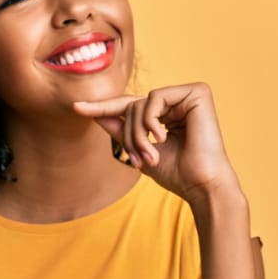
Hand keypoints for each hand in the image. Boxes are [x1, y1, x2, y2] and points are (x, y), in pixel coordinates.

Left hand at [73, 83, 239, 203]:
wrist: (201, 185)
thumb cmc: (178, 174)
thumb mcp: (140, 151)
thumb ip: (121, 131)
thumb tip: (96, 115)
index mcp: (167, 114)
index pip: (129, 106)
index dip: (102, 107)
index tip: (76, 108)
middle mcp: (177, 102)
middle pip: (132, 106)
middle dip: (128, 134)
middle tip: (138, 159)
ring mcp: (187, 96)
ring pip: (141, 103)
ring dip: (138, 132)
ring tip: (150, 154)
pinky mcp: (197, 92)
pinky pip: (156, 97)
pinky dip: (151, 120)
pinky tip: (162, 137)